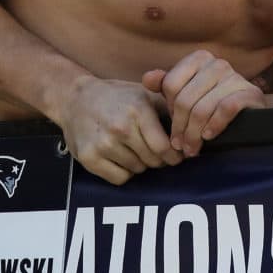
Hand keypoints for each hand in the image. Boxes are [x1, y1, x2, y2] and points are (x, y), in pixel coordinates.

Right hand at [57, 77, 182, 185]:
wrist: (76, 99)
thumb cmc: (116, 98)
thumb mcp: (143, 94)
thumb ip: (169, 108)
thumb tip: (196, 128)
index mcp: (137, 110)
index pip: (165, 148)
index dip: (173, 155)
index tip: (173, 154)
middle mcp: (120, 127)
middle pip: (153, 161)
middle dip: (157, 158)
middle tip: (151, 150)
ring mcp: (103, 144)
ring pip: (137, 170)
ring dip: (139, 163)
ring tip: (131, 148)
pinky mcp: (89, 157)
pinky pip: (120, 178)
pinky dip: (123, 172)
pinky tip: (118, 156)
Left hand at [143, 51, 264, 155]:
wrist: (249, 115)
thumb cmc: (210, 103)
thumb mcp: (184, 93)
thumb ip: (164, 84)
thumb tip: (146, 79)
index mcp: (198, 58)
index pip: (170, 84)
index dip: (169, 110)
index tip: (172, 129)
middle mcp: (217, 63)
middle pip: (185, 99)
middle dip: (180, 127)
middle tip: (179, 146)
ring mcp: (235, 76)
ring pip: (203, 108)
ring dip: (194, 134)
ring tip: (191, 149)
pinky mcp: (250, 93)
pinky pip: (225, 110)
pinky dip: (214, 126)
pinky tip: (208, 137)